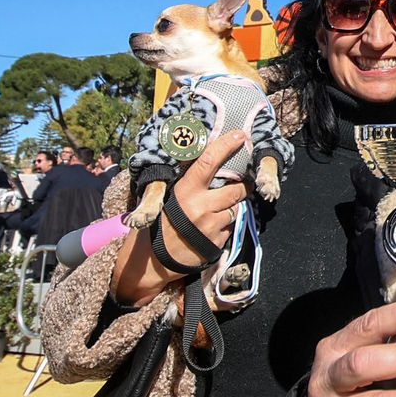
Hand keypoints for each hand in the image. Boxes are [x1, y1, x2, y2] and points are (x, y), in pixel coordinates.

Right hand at [110, 131, 250, 304]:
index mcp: (186, 191)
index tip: (241, 136)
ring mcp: (212, 226)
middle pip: (236, 189)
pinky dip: (225, 225)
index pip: (209, 162)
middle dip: (241, 186)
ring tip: (214, 212)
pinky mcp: (218, 242)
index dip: (227, 146)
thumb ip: (189, 182)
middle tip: (240, 184)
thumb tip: (208, 162)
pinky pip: (230, 227)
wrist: (154, 260)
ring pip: (236, 209)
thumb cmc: (160, 222)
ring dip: (231, 207)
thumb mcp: (169, 197)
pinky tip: (210, 229)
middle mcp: (201, 207)